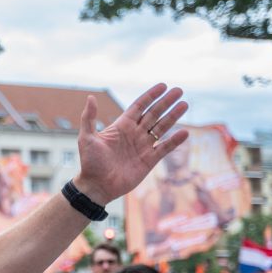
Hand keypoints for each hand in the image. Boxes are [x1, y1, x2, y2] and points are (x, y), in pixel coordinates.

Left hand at [74, 84, 188, 205]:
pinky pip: (165, 148)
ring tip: (184, 104)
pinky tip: (185, 132)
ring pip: (161, 127)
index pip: (139, 106)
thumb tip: (90, 97)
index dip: (150, 96)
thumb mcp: (86, 138)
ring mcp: (143, 146)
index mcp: (121, 126)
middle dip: (166, 102)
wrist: (97, 186)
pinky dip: (174, 141)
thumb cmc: (89, 162)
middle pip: (153, 114)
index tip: (163, 85)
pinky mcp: (149, 160)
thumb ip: (89, 118)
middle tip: (179, 90)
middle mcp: (134, 134)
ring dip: (173, 116)